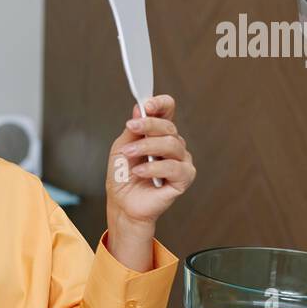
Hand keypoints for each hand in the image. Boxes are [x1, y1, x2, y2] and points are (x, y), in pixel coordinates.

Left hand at [105, 93, 194, 232]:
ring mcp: (181, 160)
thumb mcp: (121, 148)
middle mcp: (173, 145)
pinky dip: (154, 168)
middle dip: (148, 125)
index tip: (146, 104)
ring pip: (171, 144)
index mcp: (158, 134)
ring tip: (129, 155)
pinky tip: (140, 171)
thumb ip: (132, 130)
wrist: (122, 203)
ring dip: (147, 147)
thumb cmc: (123, 176)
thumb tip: (140, 108)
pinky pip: (174, 167)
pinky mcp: (184, 178)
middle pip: (169, 126)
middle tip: (131, 128)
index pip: (168, 111)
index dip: (160, 104)